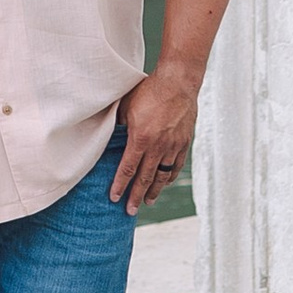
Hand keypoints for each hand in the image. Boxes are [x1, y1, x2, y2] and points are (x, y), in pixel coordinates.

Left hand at [110, 70, 197, 209]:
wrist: (179, 82)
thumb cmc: (149, 90)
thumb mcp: (126, 106)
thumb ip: (118, 124)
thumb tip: (108, 137)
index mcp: (141, 138)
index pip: (127, 169)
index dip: (120, 186)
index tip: (114, 198)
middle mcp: (158, 146)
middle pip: (145, 178)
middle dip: (136, 196)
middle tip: (130, 211)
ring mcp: (173, 146)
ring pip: (162, 175)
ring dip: (154, 190)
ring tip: (147, 201)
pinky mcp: (184, 142)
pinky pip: (176, 166)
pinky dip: (169, 177)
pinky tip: (164, 183)